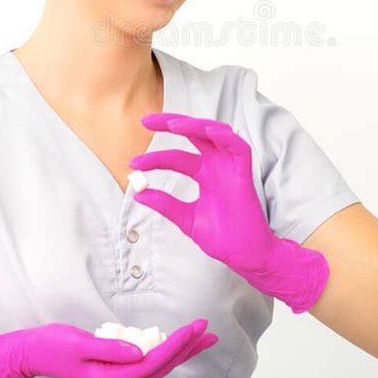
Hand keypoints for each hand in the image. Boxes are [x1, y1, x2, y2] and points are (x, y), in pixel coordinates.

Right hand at [0, 318, 217, 377]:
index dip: (177, 345)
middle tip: (209, 330)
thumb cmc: (56, 345)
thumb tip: (139, 351)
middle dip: (187, 348)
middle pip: (161, 366)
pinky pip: (148, 364)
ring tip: (202, 337)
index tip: (195, 327)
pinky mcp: (117, 371)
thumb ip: (111, 349)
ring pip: (158, 366)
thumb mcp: (80, 344)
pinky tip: (177, 343)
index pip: (152, 362)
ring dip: (181, 351)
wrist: (37, 352)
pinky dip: (166, 352)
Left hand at [131, 112, 329, 314]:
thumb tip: (138, 194)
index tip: (133, 165)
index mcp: (205, 173)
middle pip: (194, 134)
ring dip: (195, 125)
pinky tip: (208, 131)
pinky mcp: (245, 173)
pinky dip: (225, 136)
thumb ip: (165, 204)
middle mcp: (217, 165)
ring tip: (172, 124)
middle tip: (146, 121)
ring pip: (215, 134)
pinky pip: (238, 147)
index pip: (176, 157)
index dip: (154, 158)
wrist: (245, 256)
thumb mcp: (186, 218)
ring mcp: (230, 167)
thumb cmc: (223, 237)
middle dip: (170, 123)